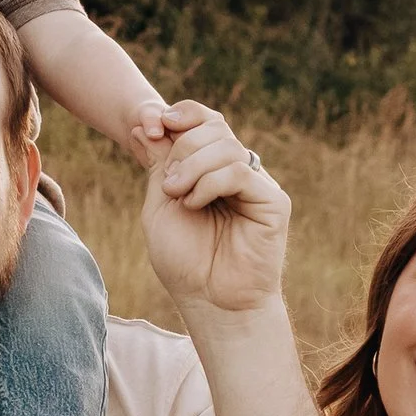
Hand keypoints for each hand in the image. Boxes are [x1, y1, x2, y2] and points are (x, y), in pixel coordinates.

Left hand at [132, 102, 288, 319]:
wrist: (209, 301)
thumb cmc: (184, 261)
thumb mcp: (160, 205)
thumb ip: (158, 164)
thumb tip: (142, 121)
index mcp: (213, 170)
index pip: (206, 122)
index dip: (183, 114)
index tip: (156, 124)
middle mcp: (239, 173)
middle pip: (215, 128)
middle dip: (182, 145)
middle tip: (167, 182)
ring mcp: (258, 186)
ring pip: (227, 146)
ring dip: (192, 166)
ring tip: (176, 195)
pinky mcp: (273, 202)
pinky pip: (240, 171)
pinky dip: (210, 183)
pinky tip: (195, 204)